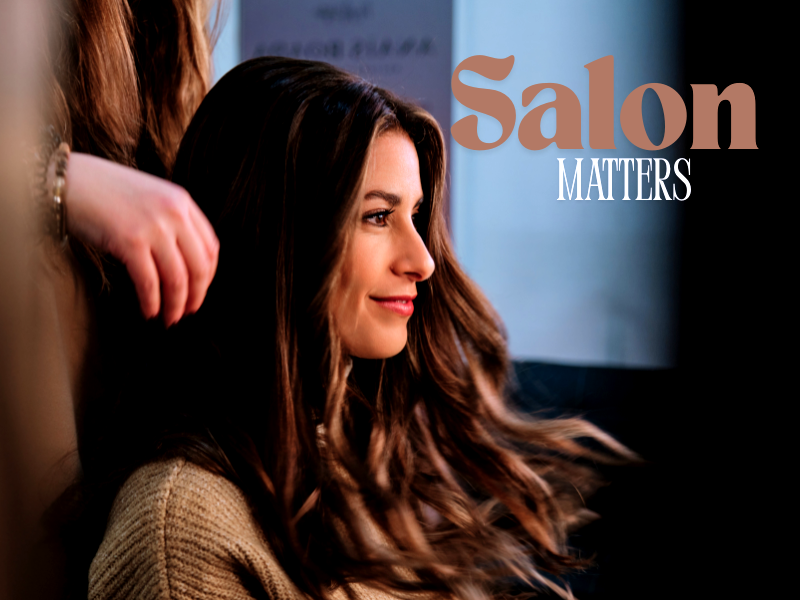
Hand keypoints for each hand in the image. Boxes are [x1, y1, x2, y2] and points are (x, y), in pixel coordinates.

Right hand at [64, 152, 218, 324]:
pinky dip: (152, 302)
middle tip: (187, 311)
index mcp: (183, 202)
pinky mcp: (130, 242)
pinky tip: (149, 312)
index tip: (199, 290)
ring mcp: (153, 227)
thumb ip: (173, 222)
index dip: (208, 275)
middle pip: (199, 267)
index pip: (211, 247)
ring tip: (169, 318)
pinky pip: (149, 282)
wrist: (70, 181)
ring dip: (175, 305)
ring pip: (177, 279)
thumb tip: (185, 263)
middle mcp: (174, 214)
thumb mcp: (152, 197)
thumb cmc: (107, 192)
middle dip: (196, 295)